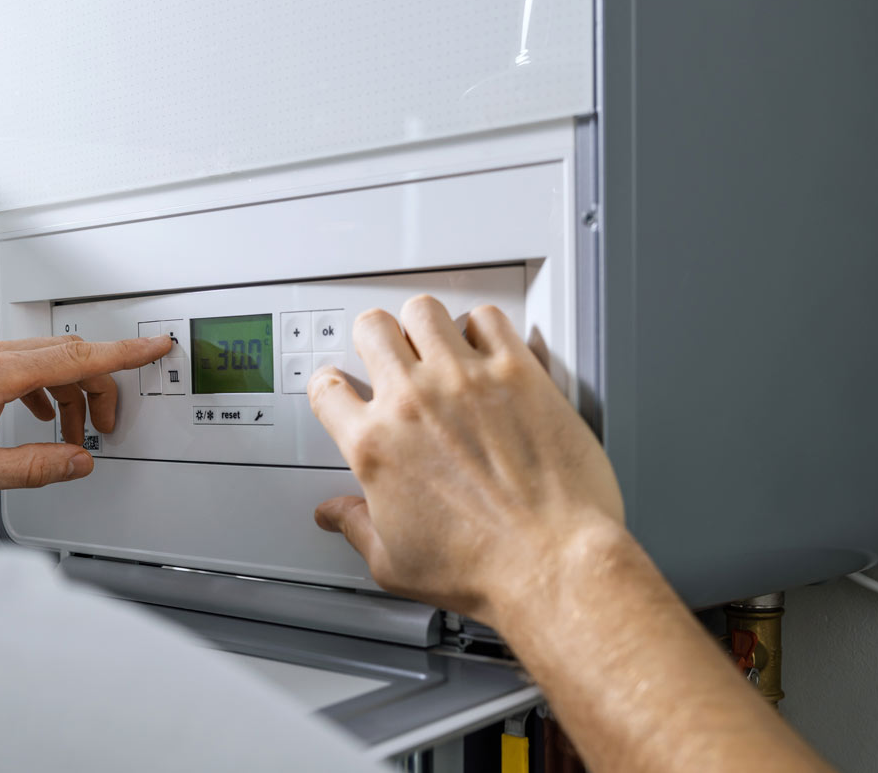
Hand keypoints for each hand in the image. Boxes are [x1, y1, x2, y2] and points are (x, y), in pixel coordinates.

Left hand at [0, 334, 173, 499]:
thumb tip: (76, 462)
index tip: (154, 346)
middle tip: (104, 425)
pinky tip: (31, 414)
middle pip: (64, 357)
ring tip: (66, 432)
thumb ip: (33, 467)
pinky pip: (15, 363)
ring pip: (39, 360)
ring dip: (65, 391)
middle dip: (96, 388)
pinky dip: (37, 386)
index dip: (123, 355)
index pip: (76, 357)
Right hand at [308, 296, 622, 623]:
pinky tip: (487, 348)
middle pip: (373, 329)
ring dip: (426, 326)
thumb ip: (356, 527)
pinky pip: (488, 318)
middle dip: (377, 339)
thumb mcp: (394, 562)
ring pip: (424, 310)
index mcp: (375, 445)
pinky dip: (484, 327)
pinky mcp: (517, 372)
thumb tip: (335, 516)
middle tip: (391, 353)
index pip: (327, 387)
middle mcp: (413, 402)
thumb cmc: (482, 567)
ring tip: (438, 343)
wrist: (550, 563)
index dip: (331, 385)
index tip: (343, 389)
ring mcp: (464, 381)